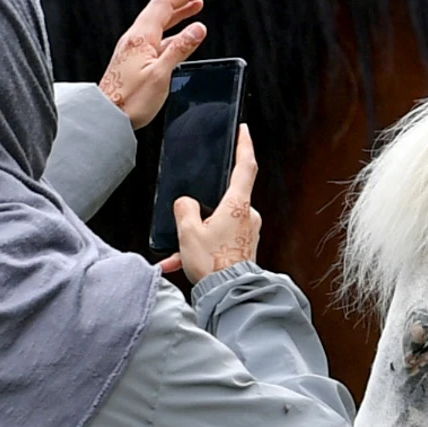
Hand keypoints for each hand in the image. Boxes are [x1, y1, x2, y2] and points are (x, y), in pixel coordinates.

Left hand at [99, 0, 209, 129]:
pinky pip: (157, 39)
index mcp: (141, 37)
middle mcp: (135, 38)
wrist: (107, 115)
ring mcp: (134, 48)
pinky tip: (180, 38)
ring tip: (195, 9)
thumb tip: (199, 29)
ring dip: (179, 15)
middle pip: (161, 10)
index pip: (165, 5)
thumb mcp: (161, 74)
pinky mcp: (134, 60)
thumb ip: (180, 49)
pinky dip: (172, 33)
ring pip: (160, 24)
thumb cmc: (130, 99)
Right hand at [165, 125, 260, 283]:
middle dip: (202, 213)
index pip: (246, 166)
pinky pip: (218, 243)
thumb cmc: (212, 264)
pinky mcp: (245, 248)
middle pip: (222, 201)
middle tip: (188, 228)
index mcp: (238, 205)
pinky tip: (179, 263)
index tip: (244, 130)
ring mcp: (248, 233)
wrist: (228, 296)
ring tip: (180, 253)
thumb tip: (187, 205)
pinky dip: (200, 251)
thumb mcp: (188, 231)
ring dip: (197, 237)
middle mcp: (248, 217)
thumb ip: (184, 209)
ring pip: (217, 225)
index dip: (244, 145)